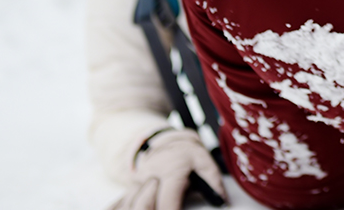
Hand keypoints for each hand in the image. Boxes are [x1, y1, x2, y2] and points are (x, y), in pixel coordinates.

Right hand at [108, 129, 226, 209]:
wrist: (164, 140)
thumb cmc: (185, 154)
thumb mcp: (203, 161)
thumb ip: (213, 180)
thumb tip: (222, 200)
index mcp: (170, 171)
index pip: (167, 201)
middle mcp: (149, 177)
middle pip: (142, 206)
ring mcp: (136, 182)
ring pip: (130, 205)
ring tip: (155, 207)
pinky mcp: (130, 187)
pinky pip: (121, 203)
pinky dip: (125, 208)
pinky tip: (129, 209)